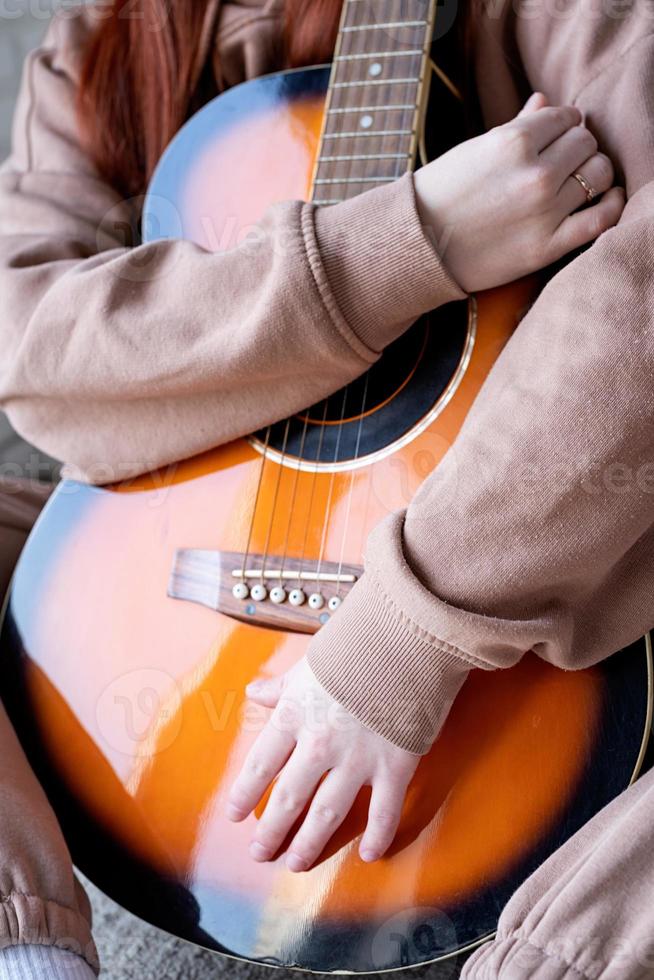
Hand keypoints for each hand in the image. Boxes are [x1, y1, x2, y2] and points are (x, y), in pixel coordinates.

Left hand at [225, 657, 419, 870]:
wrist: (405, 641)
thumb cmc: (354, 647)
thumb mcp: (308, 664)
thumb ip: (281, 686)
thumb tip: (254, 692)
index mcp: (294, 716)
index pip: (260, 764)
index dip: (245, 793)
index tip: (235, 814)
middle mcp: (320, 744)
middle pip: (289, 798)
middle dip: (271, 830)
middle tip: (260, 852)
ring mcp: (357, 760)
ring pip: (327, 814)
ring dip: (309, 843)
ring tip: (296, 862)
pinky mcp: (394, 766)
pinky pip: (383, 812)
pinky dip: (377, 836)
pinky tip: (369, 854)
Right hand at [414, 92, 624, 291]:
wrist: (419, 246)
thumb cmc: (442, 194)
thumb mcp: (474, 150)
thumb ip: (516, 126)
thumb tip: (546, 102)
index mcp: (514, 141)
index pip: (566, 118)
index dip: (564, 124)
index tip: (558, 136)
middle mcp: (535, 173)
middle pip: (586, 144)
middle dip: (579, 147)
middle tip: (566, 159)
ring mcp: (544, 211)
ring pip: (598, 175)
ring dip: (594, 172)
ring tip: (581, 179)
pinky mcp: (548, 246)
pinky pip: (601, 219)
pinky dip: (612, 204)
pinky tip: (609, 198)